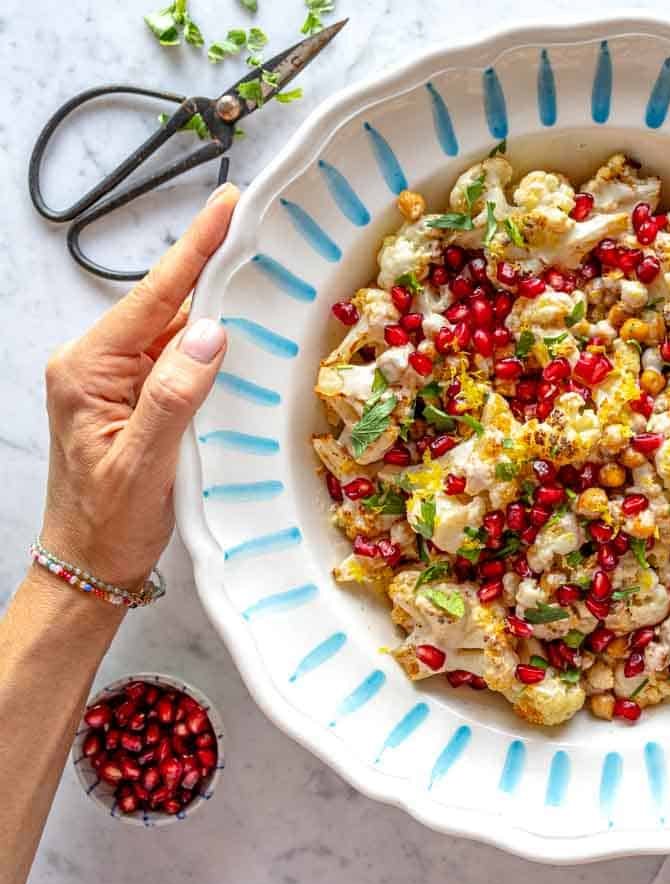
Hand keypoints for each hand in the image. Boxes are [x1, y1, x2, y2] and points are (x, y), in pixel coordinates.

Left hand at [38, 185, 238, 588]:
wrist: (88, 568)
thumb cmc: (109, 524)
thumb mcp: (142, 464)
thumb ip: (174, 396)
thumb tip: (210, 333)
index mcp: (87, 370)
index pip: (151, 298)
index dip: (194, 250)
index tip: (225, 206)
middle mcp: (95, 365)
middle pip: (163, 305)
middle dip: (210, 270)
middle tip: (255, 230)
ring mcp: (113, 381)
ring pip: (172, 331)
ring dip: (214, 311)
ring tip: (259, 279)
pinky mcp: (132, 398)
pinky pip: (174, 360)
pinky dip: (207, 348)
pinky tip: (238, 340)